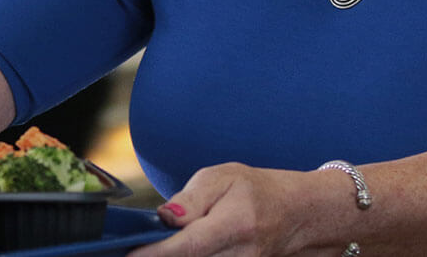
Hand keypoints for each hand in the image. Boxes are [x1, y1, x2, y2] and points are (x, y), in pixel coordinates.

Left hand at [129, 163, 331, 256]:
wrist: (297, 214)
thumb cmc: (257, 190)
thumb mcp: (224, 177)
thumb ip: (191, 198)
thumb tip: (165, 217)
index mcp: (237, 224)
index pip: (189, 246)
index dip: (156, 254)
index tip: (129, 254)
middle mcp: (241, 254)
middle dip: (160, 255)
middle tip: (135, 247)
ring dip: (173, 255)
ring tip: (160, 244)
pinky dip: (188, 256)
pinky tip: (177, 248)